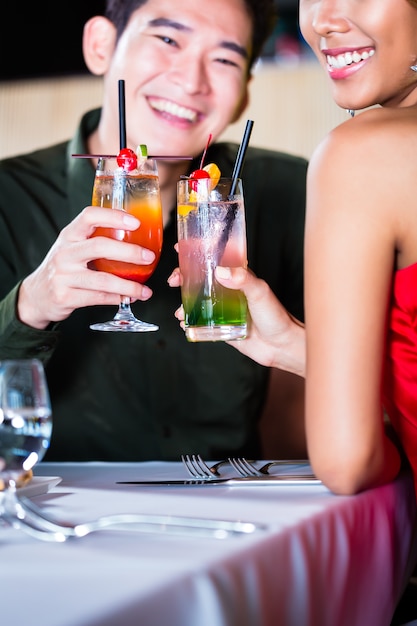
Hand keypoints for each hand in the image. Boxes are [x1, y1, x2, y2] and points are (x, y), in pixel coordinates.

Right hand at [18, 206, 155, 328]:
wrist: (38, 295)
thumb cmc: (64, 267)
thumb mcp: (73, 247)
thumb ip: (96, 239)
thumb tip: (138, 237)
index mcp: (69, 235)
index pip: (89, 216)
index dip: (113, 216)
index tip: (136, 222)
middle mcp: (65, 253)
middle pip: (99, 247)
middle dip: (129, 252)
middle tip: (149, 257)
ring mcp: (63, 276)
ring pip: (103, 280)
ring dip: (129, 286)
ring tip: (145, 291)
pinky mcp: (65, 297)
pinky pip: (98, 298)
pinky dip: (117, 299)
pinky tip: (130, 298)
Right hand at [169, 265, 305, 376]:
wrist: (280, 347)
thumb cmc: (276, 317)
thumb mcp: (260, 293)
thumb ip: (242, 279)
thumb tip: (221, 270)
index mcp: (238, 277)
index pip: (215, 259)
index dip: (197, 252)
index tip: (181, 247)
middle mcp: (228, 291)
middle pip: (199, 279)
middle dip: (183, 277)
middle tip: (174, 280)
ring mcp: (222, 309)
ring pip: (196, 300)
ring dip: (184, 302)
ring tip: (180, 310)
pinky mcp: (220, 326)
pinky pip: (199, 322)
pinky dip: (189, 321)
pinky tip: (184, 323)